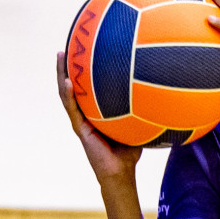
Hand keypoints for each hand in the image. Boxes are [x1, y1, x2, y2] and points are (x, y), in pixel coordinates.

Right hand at [57, 50, 141, 183]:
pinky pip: (72, 109)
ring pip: (67, 94)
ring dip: (62, 75)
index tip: (83, 50)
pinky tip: (68, 81)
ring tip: (59, 57)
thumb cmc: (130, 149)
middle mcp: (85, 113)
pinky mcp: (80, 129)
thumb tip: (160, 87)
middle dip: (68, 66)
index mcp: (95, 110)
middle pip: (73, 85)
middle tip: (66, 47)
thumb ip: (142, 106)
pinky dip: (69, 94)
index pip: (87, 86)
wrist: (121, 170)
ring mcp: (80, 120)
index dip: (83, 69)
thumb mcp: (137, 121)